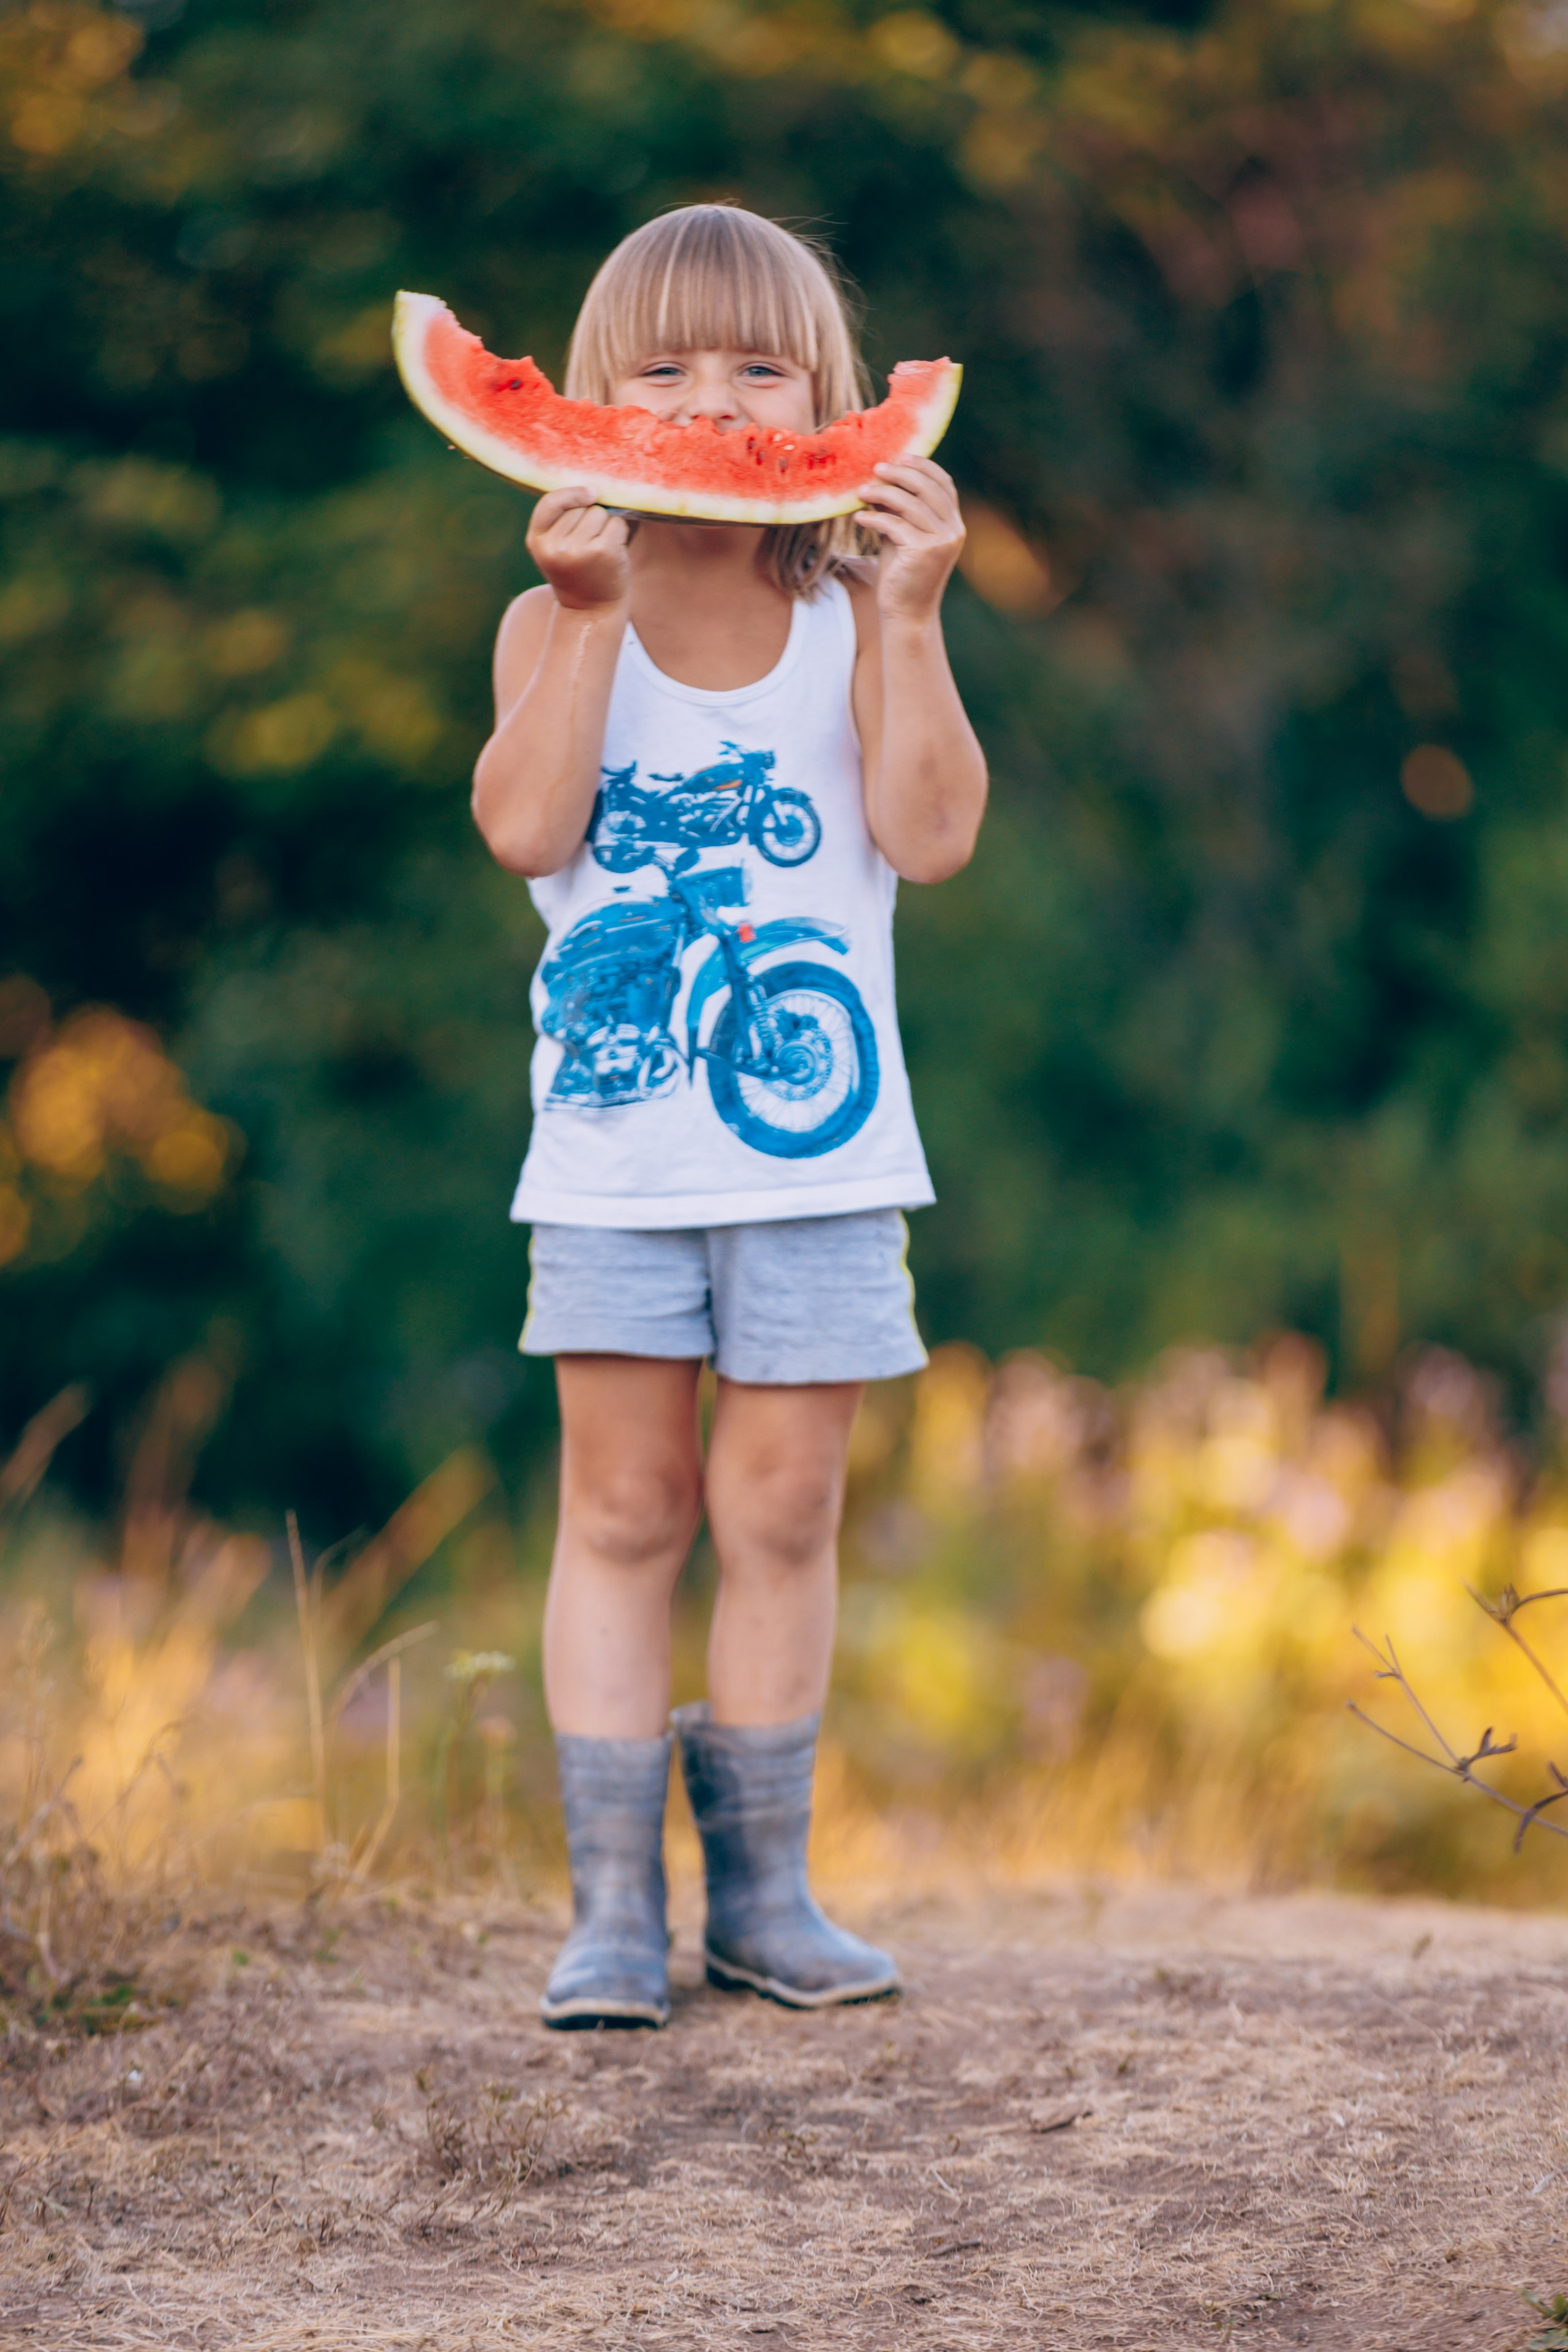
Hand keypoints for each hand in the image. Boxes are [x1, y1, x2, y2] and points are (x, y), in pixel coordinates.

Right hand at [527, 488, 630, 613]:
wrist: (591, 612)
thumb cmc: (578, 574)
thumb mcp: (556, 548)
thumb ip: (561, 520)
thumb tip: (595, 487)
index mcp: (536, 542)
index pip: (550, 503)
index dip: (571, 494)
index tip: (590, 494)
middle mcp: (554, 546)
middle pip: (581, 506)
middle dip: (591, 518)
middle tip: (591, 547)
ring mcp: (577, 549)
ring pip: (600, 513)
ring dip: (607, 526)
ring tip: (601, 551)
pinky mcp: (602, 552)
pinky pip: (617, 524)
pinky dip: (622, 534)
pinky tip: (614, 553)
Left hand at [857, 456, 964, 624]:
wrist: (907, 614)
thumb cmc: (902, 575)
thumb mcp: (903, 536)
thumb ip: (900, 510)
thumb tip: (881, 478)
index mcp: (954, 524)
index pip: (944, 484)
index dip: (924, 466)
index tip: (900, 455)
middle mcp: (954, 530)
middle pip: (929, 488)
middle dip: (901, 473)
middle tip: (876, 467)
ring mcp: (942, 542)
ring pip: (911, 504)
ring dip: (883, 493)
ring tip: (861, 491)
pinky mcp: (924, 552)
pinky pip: (896, 525)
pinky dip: (875, 518)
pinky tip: (859, 518)